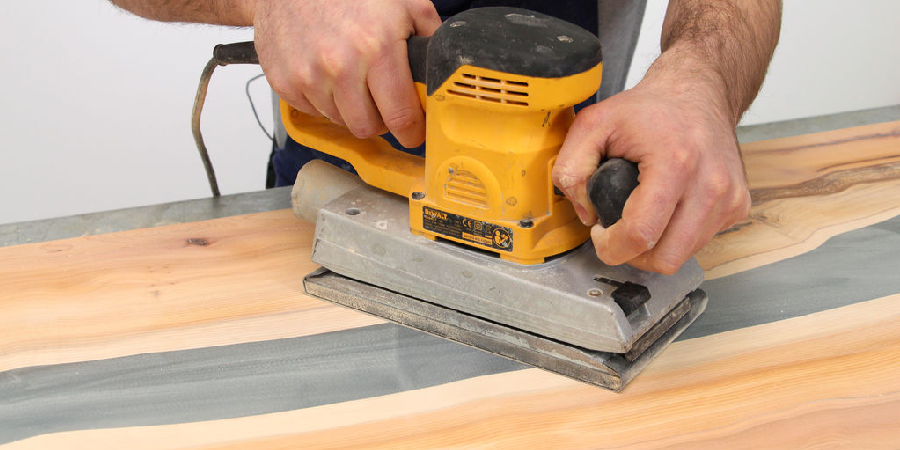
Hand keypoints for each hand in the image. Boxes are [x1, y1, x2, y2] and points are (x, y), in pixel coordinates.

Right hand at [252, 0, 440, 147]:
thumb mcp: (403, 3)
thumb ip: (429, 38)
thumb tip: (442, 72)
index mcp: (377, 48)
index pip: (401, 116)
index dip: (412, 131)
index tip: (414, 133)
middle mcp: (341, 66)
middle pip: (368, 127)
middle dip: (380, 120)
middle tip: (381, 101)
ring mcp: (310, 76)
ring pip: (341, 122)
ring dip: (351, 109)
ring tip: (352, 78)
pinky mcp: (285, 83)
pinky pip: (314, 112)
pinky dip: (324, 101)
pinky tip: (327, 75)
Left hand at [552, 61, 750, 274]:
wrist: (697, 93)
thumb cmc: (649, 109)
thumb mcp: (592, 124)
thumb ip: (572, 168)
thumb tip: (585, 212)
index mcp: (675, 163)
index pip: (642, 233)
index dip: (612, 246)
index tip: (600, 234)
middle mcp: (710, 184)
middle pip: (666, 257)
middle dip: (632, 255)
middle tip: (617, 234)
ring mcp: (729, 197)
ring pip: (683, 255)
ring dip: (655, 248)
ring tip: (639, 220)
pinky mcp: (738, 205)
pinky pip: (701, 242)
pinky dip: (677, 236)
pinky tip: (665, 211)